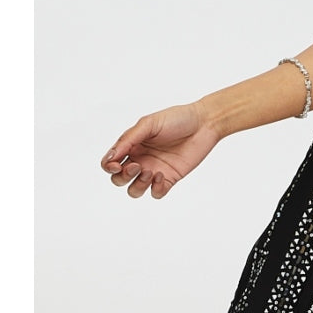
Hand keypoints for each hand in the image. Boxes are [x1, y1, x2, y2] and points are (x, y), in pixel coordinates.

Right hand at [100, 102, 218, 199]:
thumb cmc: (177, 118)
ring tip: (150, 172)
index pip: (110, 162)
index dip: (108, 167)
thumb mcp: (149, 124)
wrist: (204, 123)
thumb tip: (111, 156)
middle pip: (119, 179)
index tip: (117, 164)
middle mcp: (140, 159)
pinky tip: (162, 176)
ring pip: (135, 190)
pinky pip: (156, 193)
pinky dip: (156, 189)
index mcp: (132, 145)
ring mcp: (154, 170)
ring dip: (138, 185)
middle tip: (138, 166)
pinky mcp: (170, 178)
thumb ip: (128, 139)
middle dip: (123, 177)